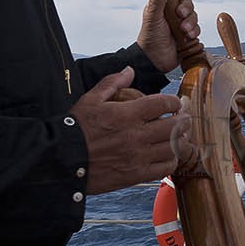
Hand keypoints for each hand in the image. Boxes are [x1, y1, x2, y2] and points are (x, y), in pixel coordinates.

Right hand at [70, 68, 187, 194]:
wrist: (60, 161)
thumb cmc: (75, 129)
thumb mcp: (90, 100)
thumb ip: (112, 83)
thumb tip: (129, 70)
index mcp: (126, 114)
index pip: (163, 103)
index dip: (174, 102)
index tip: (175, 104)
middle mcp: (136, 135)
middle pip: (174, 126)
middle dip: (183, 121)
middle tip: (184, 119)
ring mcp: (137, 156)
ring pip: (173, 147)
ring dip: (179, 141)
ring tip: (178, 137)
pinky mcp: (135, 174)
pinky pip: (164, 168)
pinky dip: (171, 161)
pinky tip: (168, 156)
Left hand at [139, 0, 199, 72]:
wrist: (155, 61)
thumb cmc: (150, 38)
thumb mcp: (153, 17)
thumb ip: (158, 0)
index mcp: (162, 6)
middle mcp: (172, 13)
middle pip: (187, 3)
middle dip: (186, 8)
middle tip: (180, 15)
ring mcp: (180, 24)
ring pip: (193, 16)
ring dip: (191, 22)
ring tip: (183, 31)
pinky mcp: (187, 35)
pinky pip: (197, 28)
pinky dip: (194, 32)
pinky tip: (187, 37)